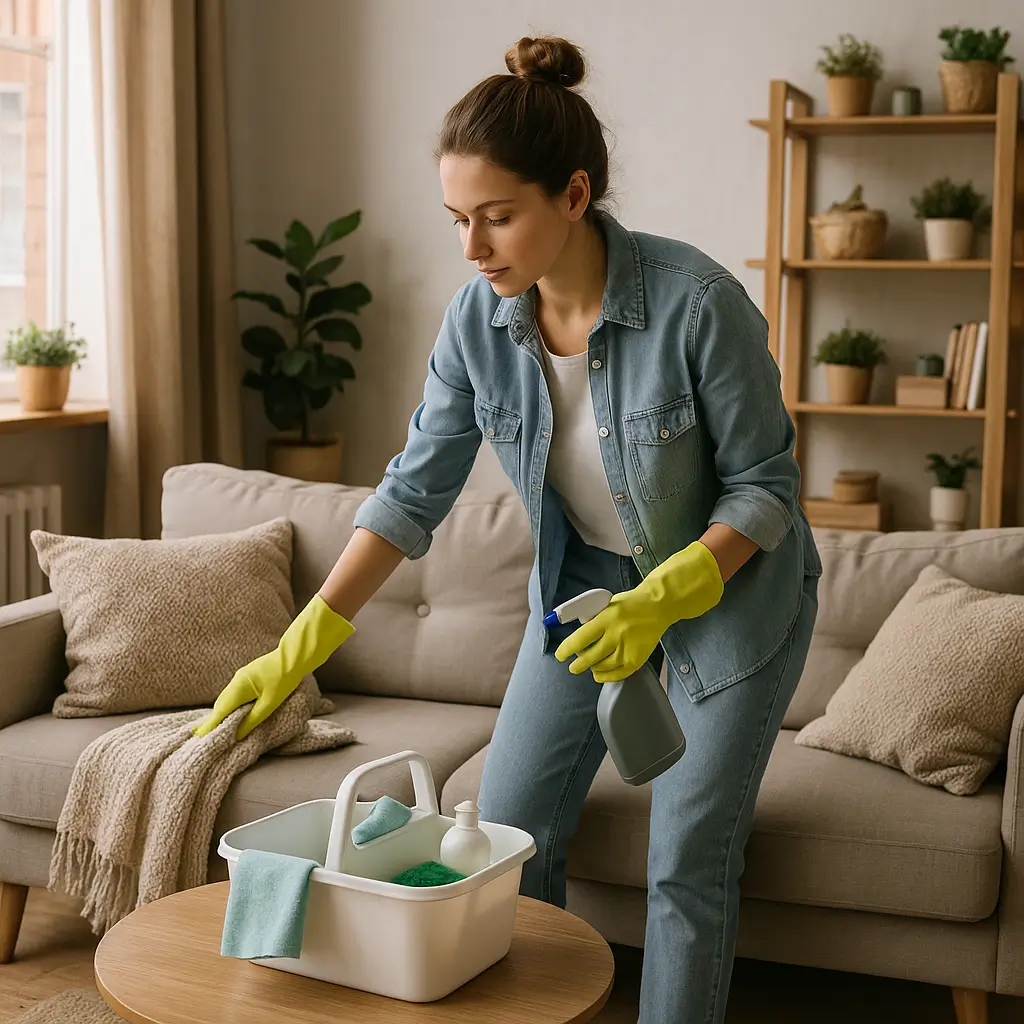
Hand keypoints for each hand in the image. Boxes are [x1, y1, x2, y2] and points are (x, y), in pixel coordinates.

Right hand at [192, 594, 354, 740]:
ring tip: (215, 728)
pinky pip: (234, 694)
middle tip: (202, 736)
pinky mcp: (248, 676)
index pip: (220, 710)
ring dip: (222, 713)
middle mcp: (236, 680)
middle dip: (213, 720)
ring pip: (227, 698)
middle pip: (221, 704)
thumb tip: (237, 735)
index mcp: (239, 686)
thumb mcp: (270, 702)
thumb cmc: (285, 678)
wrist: (295, 655)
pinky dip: (230, 705)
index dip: (210, 725)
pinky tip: (232, 712)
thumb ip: (253, 719)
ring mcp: (241, 677)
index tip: (199, 737)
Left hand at [554, 541, 723, 682]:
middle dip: (578, 664)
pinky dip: (607, 676)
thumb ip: (594, 620)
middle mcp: (617, 634)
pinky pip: (619, 673)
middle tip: (573, 666)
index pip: (581, 638)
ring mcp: (628, 648)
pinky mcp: (638, 658)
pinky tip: (600, 674)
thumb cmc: (630, 604)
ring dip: (592, 669)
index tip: (560, 655)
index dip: (567, 649)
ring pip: (603, 667)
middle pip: (590, 657)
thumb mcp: (607, 605)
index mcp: (607, 618)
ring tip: (589, 666)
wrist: (658, 606)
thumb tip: (577, 636)